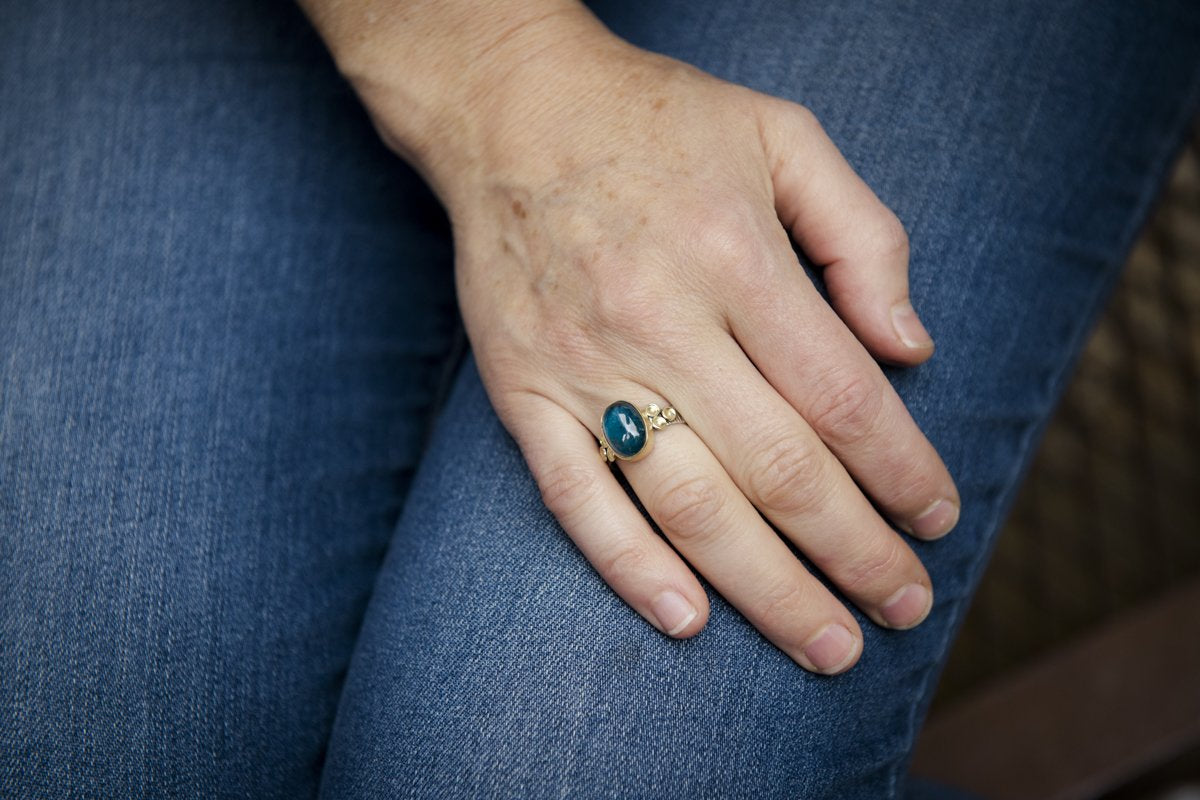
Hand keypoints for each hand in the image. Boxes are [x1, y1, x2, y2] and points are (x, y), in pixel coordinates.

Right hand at [352, 13, 959, 674]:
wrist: (510, 109)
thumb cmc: (658, 120)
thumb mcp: (783, 134)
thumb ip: (862, 236)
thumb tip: (911, 349)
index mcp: (734, 254)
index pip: (841, 396)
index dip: (901, 470)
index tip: (937, 518)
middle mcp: (660, 320)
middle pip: (779, 469)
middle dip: (855, 553)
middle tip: (904, 607)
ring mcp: (583, 364)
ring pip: (689, 504)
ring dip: (767, 588)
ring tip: (827, 644)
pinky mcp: (522, 393)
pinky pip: (576, 499)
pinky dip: (631, 568)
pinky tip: (688, 620)